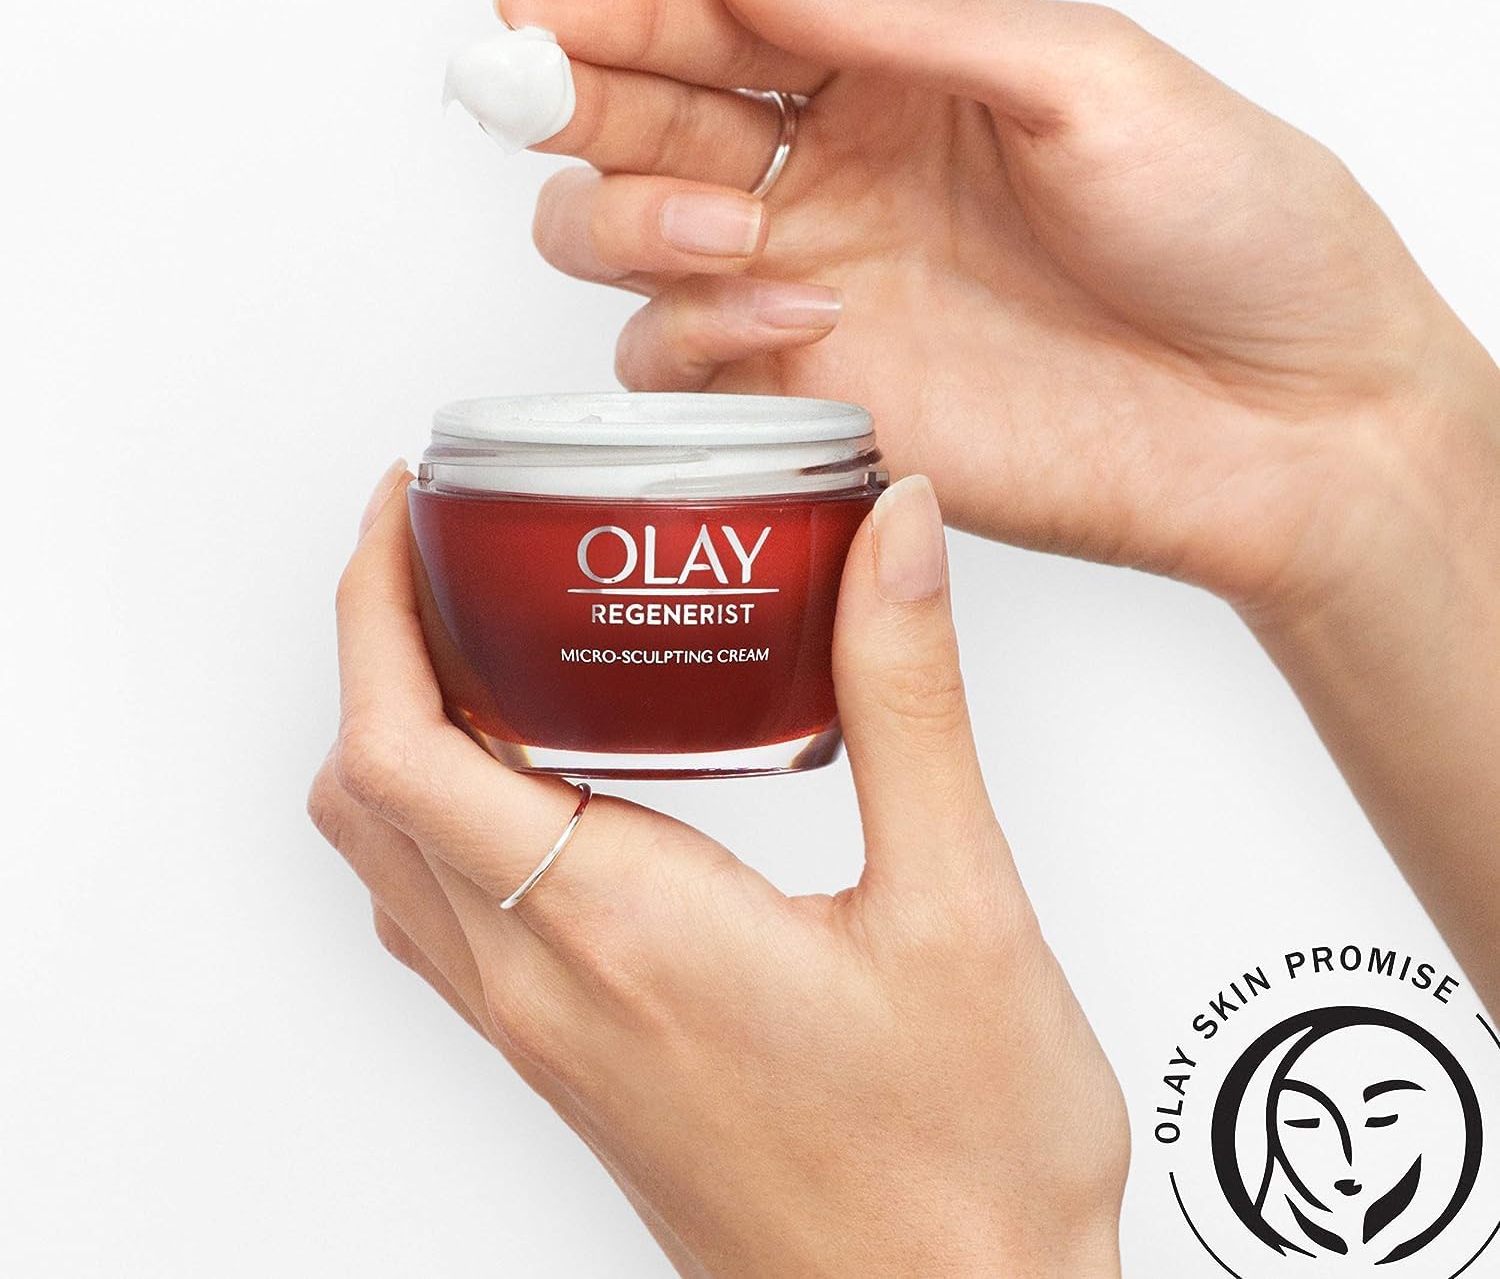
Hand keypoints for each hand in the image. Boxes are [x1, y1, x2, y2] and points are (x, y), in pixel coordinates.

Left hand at [309, 465, 1128, 1277]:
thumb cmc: (961, 1172)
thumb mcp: (961, 909)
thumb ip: (909, 701)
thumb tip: (888, 541)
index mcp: (616, 933)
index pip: (402, 748)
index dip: (371, 608)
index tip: (399, 508)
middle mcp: (547, 990)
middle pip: (367, 793)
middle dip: (370, 648)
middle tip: (434, 551)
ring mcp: (547, 1040)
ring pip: (392, 862)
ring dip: (396, 733)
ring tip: (478, 638)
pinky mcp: (574, 1065)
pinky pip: (447, 917)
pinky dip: (447, 814)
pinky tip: (548, 777)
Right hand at [507, 0, 1497, 620]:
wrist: (1288, 415)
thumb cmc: (1232, 228)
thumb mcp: (1080, 75)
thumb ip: (896, 24)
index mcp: (890, 79)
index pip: (713, 27)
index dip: (611, 10)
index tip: (530, 2)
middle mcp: (831, 183)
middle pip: (637, 130)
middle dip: (578, 106)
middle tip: (550, 95)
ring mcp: (814, 297)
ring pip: (622, 249)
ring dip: (626, 222)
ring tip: (727, 226)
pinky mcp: (817, 406)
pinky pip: (680, 368)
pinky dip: (692, 332)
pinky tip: (784, 310)